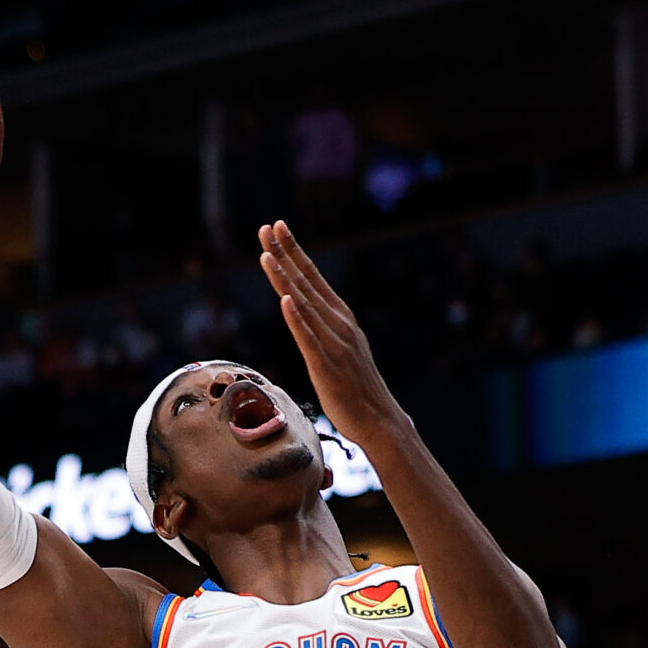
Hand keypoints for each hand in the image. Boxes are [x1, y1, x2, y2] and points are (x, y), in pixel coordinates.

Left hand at [256, 222, 406, 445]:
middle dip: (285, 253)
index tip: (278, 227)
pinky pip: (308, 338)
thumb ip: (322, 328)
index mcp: (341, 318)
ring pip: (303, 304)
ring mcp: (334, 344)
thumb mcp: (339, 349)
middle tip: (267, 227)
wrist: (380, 420)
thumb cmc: (356, 389)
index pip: (313, 277)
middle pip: (306, 283)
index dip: (294, 251)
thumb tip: (302, 310)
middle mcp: (338, 324)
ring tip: (267, 255)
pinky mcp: (326, 366)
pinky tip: (285, 300)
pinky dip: (296, 317)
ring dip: (285, 278)